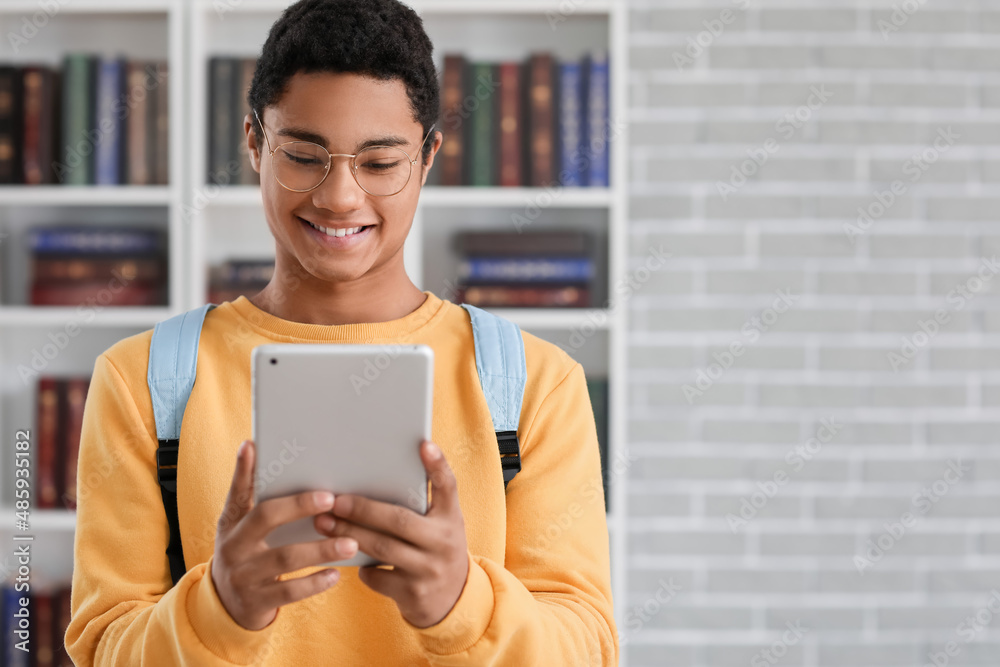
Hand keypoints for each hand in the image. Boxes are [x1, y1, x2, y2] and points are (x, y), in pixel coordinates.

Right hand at [210, 439, 359, 630]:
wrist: (226, 605)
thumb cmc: (247, 553)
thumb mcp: (243, 528)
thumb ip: (257, 500)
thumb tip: (266, 454)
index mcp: (231, 522)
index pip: (237, 491)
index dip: (242, 469)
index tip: (252, 446)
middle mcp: (233, 545)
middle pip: (265, 517)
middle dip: (299, 506)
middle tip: (331, 498)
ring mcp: (243, 575)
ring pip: (285, 558)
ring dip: (321, 549)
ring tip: (351, 543)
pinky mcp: (256, 601)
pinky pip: (289, 591)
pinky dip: (315, 582)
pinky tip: (335, 574)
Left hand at [313, 440, 468, 627]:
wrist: (452, 601)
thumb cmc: (435, 550)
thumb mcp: (439, 526)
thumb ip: (420, 507)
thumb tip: (373, 477)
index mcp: (452, 518)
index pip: (448, 486)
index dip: (438, 465)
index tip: (424, 444)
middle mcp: (444, 542)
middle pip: (400, 521)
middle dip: (363, 510)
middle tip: (335, 501)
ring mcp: (429, 570)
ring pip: (382, 548)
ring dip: (349, 534)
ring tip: (323, 524)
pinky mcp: (413, 594)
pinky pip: (376, 577)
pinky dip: (360, 567)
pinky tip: (347, 556)